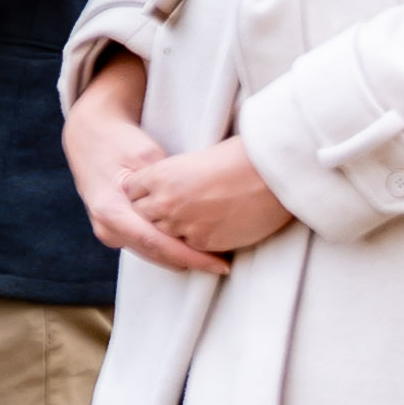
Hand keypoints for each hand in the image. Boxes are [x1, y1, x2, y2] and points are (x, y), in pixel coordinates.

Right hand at [65, 72, 221, 274]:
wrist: (89, 138)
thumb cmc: (119, 142)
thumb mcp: (146, 157)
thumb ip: (167, 185)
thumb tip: (197, 207)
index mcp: (111, 211)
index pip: (156, 243)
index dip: (191, 257)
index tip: (220, 266)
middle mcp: (107, 228)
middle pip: (155, 254)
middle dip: (191, 261)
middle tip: (225, 265)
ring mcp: (109, 232)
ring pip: (152, 253)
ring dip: (181, 256)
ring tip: (214, 259)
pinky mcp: (115, 231)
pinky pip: (146, 245)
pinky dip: (170, 247)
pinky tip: (193, 246)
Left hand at [118, 134, 290, 258]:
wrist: (272, 173)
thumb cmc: (240, 157)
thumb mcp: (193, 160)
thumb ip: (169, 177)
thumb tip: (157, 188)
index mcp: (160, 175)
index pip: (131, 190)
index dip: (144, 191)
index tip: (154, 191)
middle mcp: (165, 202)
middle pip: (142, 215)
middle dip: (154, 212)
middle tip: (175, 208)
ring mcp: (182, 225)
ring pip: (164, 234)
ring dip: (175, 229)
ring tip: (196, 217)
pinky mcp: (202, 242)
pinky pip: (188, 246)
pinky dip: (196, 240)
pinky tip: (212, 227)